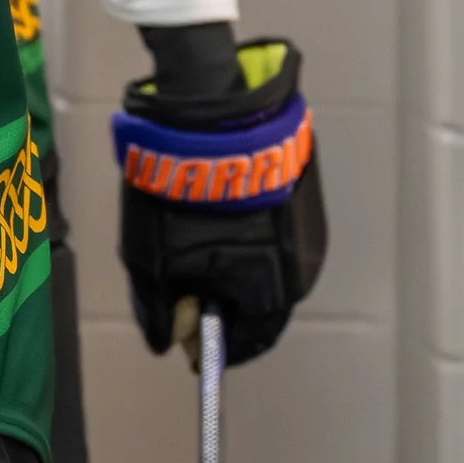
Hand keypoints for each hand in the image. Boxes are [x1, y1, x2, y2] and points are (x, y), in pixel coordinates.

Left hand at [115, 36, 325, 367]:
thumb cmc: (184, 191)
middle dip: (223, 306)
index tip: (188, 345)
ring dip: (236, 272)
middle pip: (262, 305)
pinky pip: (276, 236)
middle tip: (184, 295)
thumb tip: (165, 340)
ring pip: (270, 269)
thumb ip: (160, 311)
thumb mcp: (154, 262)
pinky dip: (248, 242)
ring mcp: (309, 226)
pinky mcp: (304, 194)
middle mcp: (303, 264)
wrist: (215, 114)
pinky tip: (218, 224)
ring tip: (196, 255)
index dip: (214, 348)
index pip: (250, 342)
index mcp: (273, 290)